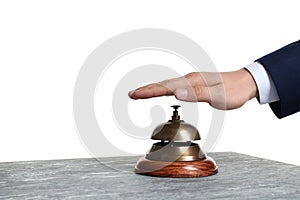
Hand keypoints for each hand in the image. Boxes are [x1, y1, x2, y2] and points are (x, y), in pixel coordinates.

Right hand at [128, 68, 257, 109]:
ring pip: (167, 85)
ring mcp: (191, 81)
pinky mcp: (194, 85)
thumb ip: (197, 94)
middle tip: (132, 94)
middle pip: (163, 85)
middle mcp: (189, 80)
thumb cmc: (234, 90)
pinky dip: (163, 90)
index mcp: (192, 82)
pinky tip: (162, 92)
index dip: (149, 91)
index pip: (166, 87)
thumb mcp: (218, 95)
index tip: (135, 94)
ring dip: (152, 89)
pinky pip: (174, 87)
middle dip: (146, 90)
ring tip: (140, 93)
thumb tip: (177, 93)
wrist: (246, 83)